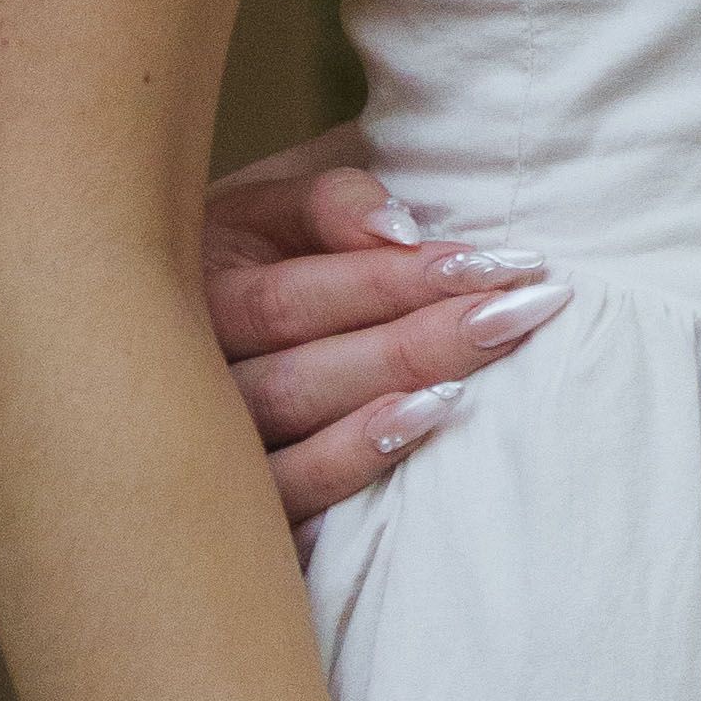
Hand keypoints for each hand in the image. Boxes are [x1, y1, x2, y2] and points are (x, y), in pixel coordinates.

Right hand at [206, 131, 562, 532]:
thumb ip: (331, 201)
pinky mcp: (232, 499)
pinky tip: (417, 433)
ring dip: (389, 402)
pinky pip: (281, 499)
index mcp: (193, 286)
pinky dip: (347, 468)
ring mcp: (204, 443)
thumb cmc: (258, 252)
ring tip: (477, 369)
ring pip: (291, 435)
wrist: (177, 335)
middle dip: (417, 339)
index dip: (388, 280)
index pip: (290, 294)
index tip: (491, 263)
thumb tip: (401, 230)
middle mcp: (186, 371)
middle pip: (299, 369)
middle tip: (523, 309)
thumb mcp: (277, 203)